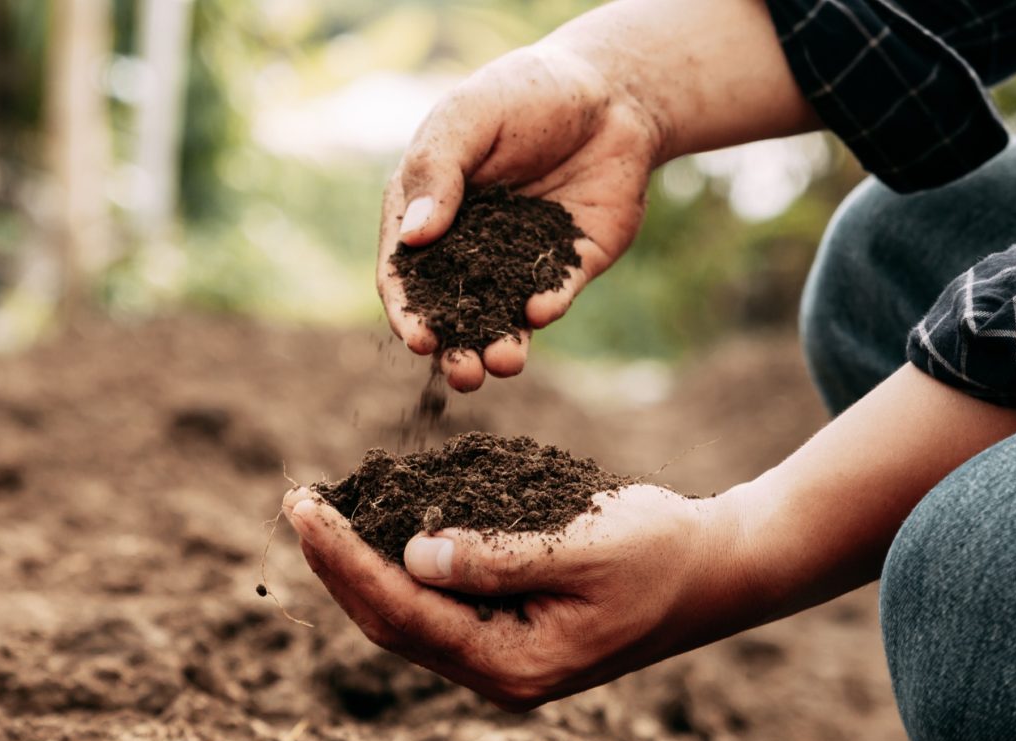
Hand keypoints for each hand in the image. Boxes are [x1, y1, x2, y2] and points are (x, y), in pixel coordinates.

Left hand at [284, 484, 756, 710]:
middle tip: (298, 502)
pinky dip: (401, 565)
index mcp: (515, 664)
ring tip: (321, 513)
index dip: (347, 560)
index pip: (405, 613)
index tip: (307, 508)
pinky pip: (437, 604)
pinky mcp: (510, 631)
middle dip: (339, 564)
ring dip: (361, 566)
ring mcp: (504, 657)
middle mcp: (500, 673)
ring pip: (408, 617)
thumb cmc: (661, 551)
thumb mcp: (583, 546)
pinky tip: (379, 528)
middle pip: (392, 624)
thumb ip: (497, 556)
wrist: (716, 570)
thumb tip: (411, 555)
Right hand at [378, 42, 662, 391]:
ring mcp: (518, 261)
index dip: (407, 311)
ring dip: (501, 346)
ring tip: (504, 363)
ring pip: (503, 318)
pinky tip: (542, 309)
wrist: (610, 91)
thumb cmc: (524, 93)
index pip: (405, 273)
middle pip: (453, 312)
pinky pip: (553, 295)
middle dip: (456, 349)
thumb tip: (413, 238)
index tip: (419, 340)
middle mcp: (469, 246)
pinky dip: (546, 306)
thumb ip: (438, 172)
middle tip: (465, 374)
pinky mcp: (568, 265)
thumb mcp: (468, 117)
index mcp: (428, 213)